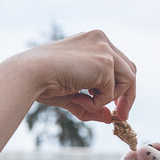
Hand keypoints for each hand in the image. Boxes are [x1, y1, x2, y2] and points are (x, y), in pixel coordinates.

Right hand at [20, 29, 136, 123]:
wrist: (30, 74)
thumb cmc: (42, 82)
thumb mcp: (71, 94)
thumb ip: (92, 105)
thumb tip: (109, 118)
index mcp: (92, 41)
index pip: (118, 63)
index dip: (120, 87)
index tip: (116, 108)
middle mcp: (101, 40)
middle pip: (130, 70)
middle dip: (127, 96)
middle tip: (120, 116)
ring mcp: (105, 49)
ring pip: (127, 81)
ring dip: (107, 99)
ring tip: (81, 102)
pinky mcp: (105, 63)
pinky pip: (111, 93)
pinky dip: (96, 102)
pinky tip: (76, 97)